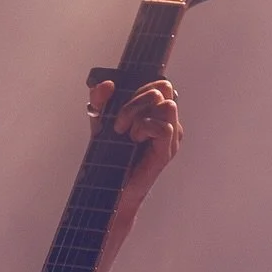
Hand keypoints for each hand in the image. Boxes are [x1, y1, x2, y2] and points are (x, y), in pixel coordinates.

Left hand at [88, 78, 182, 207]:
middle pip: (163, 89)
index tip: (122, 106)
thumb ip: (100, 101)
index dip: (141, 88)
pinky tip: (135, 140)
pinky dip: (145, 129)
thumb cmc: (110, 156)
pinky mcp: (167, 151)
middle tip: (120, 124)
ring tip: (129, 134)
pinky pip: (164, 127)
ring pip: (166, 104)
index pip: (161, 84)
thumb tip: (106, 85)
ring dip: (140, 115)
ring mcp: (171, 137)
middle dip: (135, 102)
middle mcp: (168, 122)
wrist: (109, 187)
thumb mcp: (101, 122)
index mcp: (156, 112)